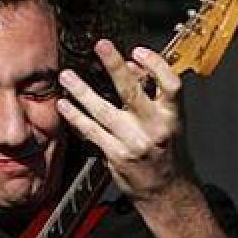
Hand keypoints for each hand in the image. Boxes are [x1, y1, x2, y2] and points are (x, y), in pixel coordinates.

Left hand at [56, 39, 193, 202]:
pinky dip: (76, 117)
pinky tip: (64, 105)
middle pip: (133, 91)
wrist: (169, 192)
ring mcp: (135, 142)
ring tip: (67, 76)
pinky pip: (92, 131)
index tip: (138, 52)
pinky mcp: (117, 155)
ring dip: (82, 91)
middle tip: (101, 46)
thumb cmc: (168, 153)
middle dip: (115, 66)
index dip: (156, 65)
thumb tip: (133, 67)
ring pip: (104, 111)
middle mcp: (155, 127)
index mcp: (173, 116)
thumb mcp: (170, 122)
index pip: (171, 84)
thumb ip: (152, 96)